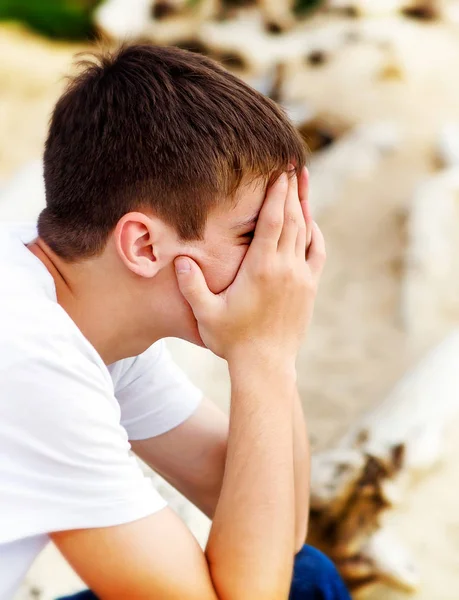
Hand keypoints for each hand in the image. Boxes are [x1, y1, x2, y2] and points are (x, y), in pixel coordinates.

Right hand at [174, 167, 325, 364]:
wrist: (266, 366)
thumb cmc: (232, 341)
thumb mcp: (206, 314)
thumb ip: (192, 286)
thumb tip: (181, 260)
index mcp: (261, 268)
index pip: (273, 221)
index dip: (277, 194)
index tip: (280, 171)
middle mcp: (286, 268)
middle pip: (293, 219)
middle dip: (292, 191)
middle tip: (294, 166)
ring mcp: (301, 278)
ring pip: (306, 233)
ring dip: (305, 207)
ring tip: (303, 184)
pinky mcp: (308, 289)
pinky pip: (317, 254)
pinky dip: (315, 235)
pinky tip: (311, 224)